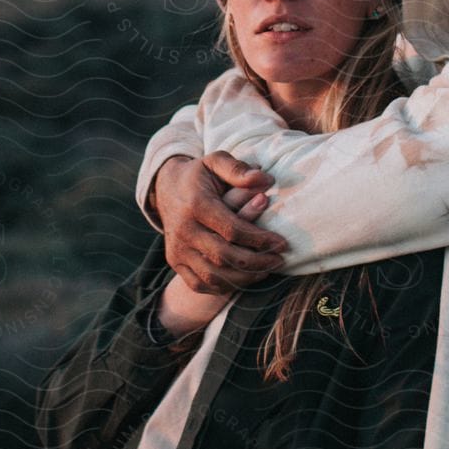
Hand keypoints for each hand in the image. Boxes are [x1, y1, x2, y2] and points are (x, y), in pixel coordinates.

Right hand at [152, 152, 287, 294]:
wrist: (166, 188)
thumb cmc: (200, 175)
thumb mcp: (216, 161)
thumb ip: (238, 169)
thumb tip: (265, 178)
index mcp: (196, 205)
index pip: (232, 229)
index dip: (260, 239)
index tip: (282, 243)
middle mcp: (183, 230)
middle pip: (224, 256)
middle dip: (256, 262)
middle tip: (279, 260)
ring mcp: (177, 249)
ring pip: (213, 275)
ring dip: (244, 278)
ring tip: (266, 270)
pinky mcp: (174, 262)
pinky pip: (200, 284)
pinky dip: (224, 287)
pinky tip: (244, 278)